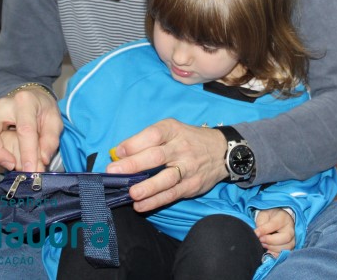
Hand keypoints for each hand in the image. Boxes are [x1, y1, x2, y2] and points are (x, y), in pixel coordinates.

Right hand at [0, 87, 62, 171]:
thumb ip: (50, 140)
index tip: (30, 170)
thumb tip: (42, 160)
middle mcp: (2, 104)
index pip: (24, 130)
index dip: (27, 153)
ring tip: (16, 160)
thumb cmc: (43, 110)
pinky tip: (11, 154)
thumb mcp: (55, 121)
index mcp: (25, 101)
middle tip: (14, 165)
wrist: (32, 98)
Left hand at [106, 118, 228, 211]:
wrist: (222, 150)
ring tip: (131, 194)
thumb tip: (119, 154)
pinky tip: (141, 205)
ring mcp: (188, 167)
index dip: (134, 143)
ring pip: (166, 178)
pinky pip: (172, 194)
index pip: (153, 135)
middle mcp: (181, 148)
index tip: (117, 152)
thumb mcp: (171, 131)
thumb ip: (146, 141)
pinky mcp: (192, 185)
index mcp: (173, 130)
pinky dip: (156, 201)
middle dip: (134, 165)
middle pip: (157, 156)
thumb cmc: (188, 139)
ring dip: (147, 187)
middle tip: (114, 172)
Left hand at [254, 208, 295, 255]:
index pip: (274, 224)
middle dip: (270, 241)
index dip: (264, 230)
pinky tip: (268, 251)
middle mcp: (290, 229)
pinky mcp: (290, 248)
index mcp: (283, 218)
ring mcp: (292, 240)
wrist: (277, 220)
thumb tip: (257, 235)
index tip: (256, 233)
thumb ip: (261, 225)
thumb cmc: (269, 218)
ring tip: (263, 243)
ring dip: (271, 248)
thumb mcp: (263, 216)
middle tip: (260, 239)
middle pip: (285, 238)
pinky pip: (284, 254)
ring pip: (285, 248)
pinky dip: (274, 254)